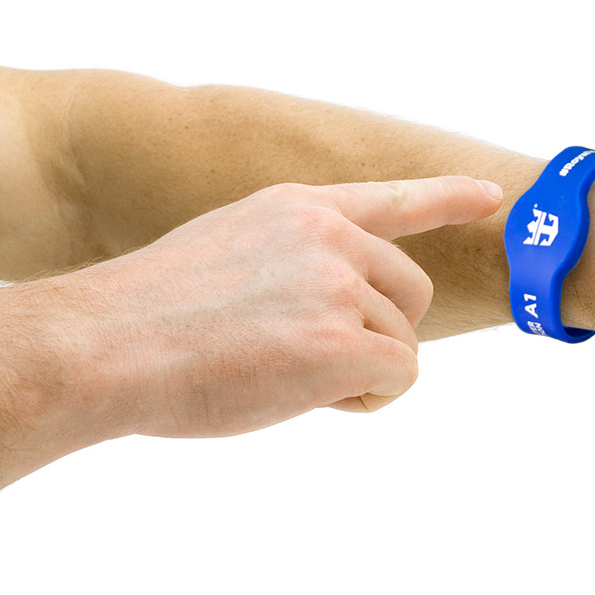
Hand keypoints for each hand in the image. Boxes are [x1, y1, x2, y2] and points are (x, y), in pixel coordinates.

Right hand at [51, 176, 502, 437]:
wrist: (103, 344)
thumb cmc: (147, 317)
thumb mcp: (224, 254)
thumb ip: (288, 265)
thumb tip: (333, 316)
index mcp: (297, 209)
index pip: (390, 198)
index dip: (446, 197)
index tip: (492, 197)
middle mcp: (328, 236)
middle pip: (410, 292)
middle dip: (381, 332)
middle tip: (318, 361)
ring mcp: (337, 285)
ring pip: (402, 343)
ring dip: (359, 372)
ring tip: (283, 376)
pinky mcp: (343, 341)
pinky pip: (399, 377)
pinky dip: (366, 398)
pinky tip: (309, 397)